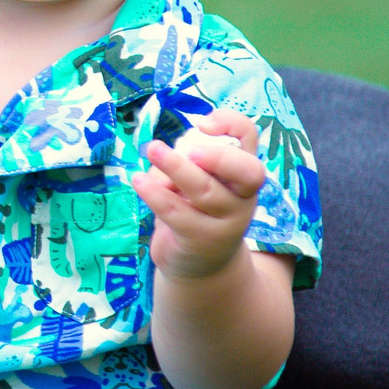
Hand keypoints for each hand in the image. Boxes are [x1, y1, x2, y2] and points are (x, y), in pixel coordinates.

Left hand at [134, 111, 266, 280]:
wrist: (201, 265)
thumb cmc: (196, 210)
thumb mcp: (197, 181)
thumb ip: (187, 162)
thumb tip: (166, 151)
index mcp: (241, 172)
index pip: (249, 137)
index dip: (231, 124)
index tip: (202, 122)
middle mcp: (243, 196)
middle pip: (247, 172)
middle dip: (219, 157)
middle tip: (191, 150)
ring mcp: (227, 221)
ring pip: (206, 191)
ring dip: (176, 168)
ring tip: (152, 149)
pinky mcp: (201, 239)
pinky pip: (177, 212)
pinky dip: (156, 194)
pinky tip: (139, 180)